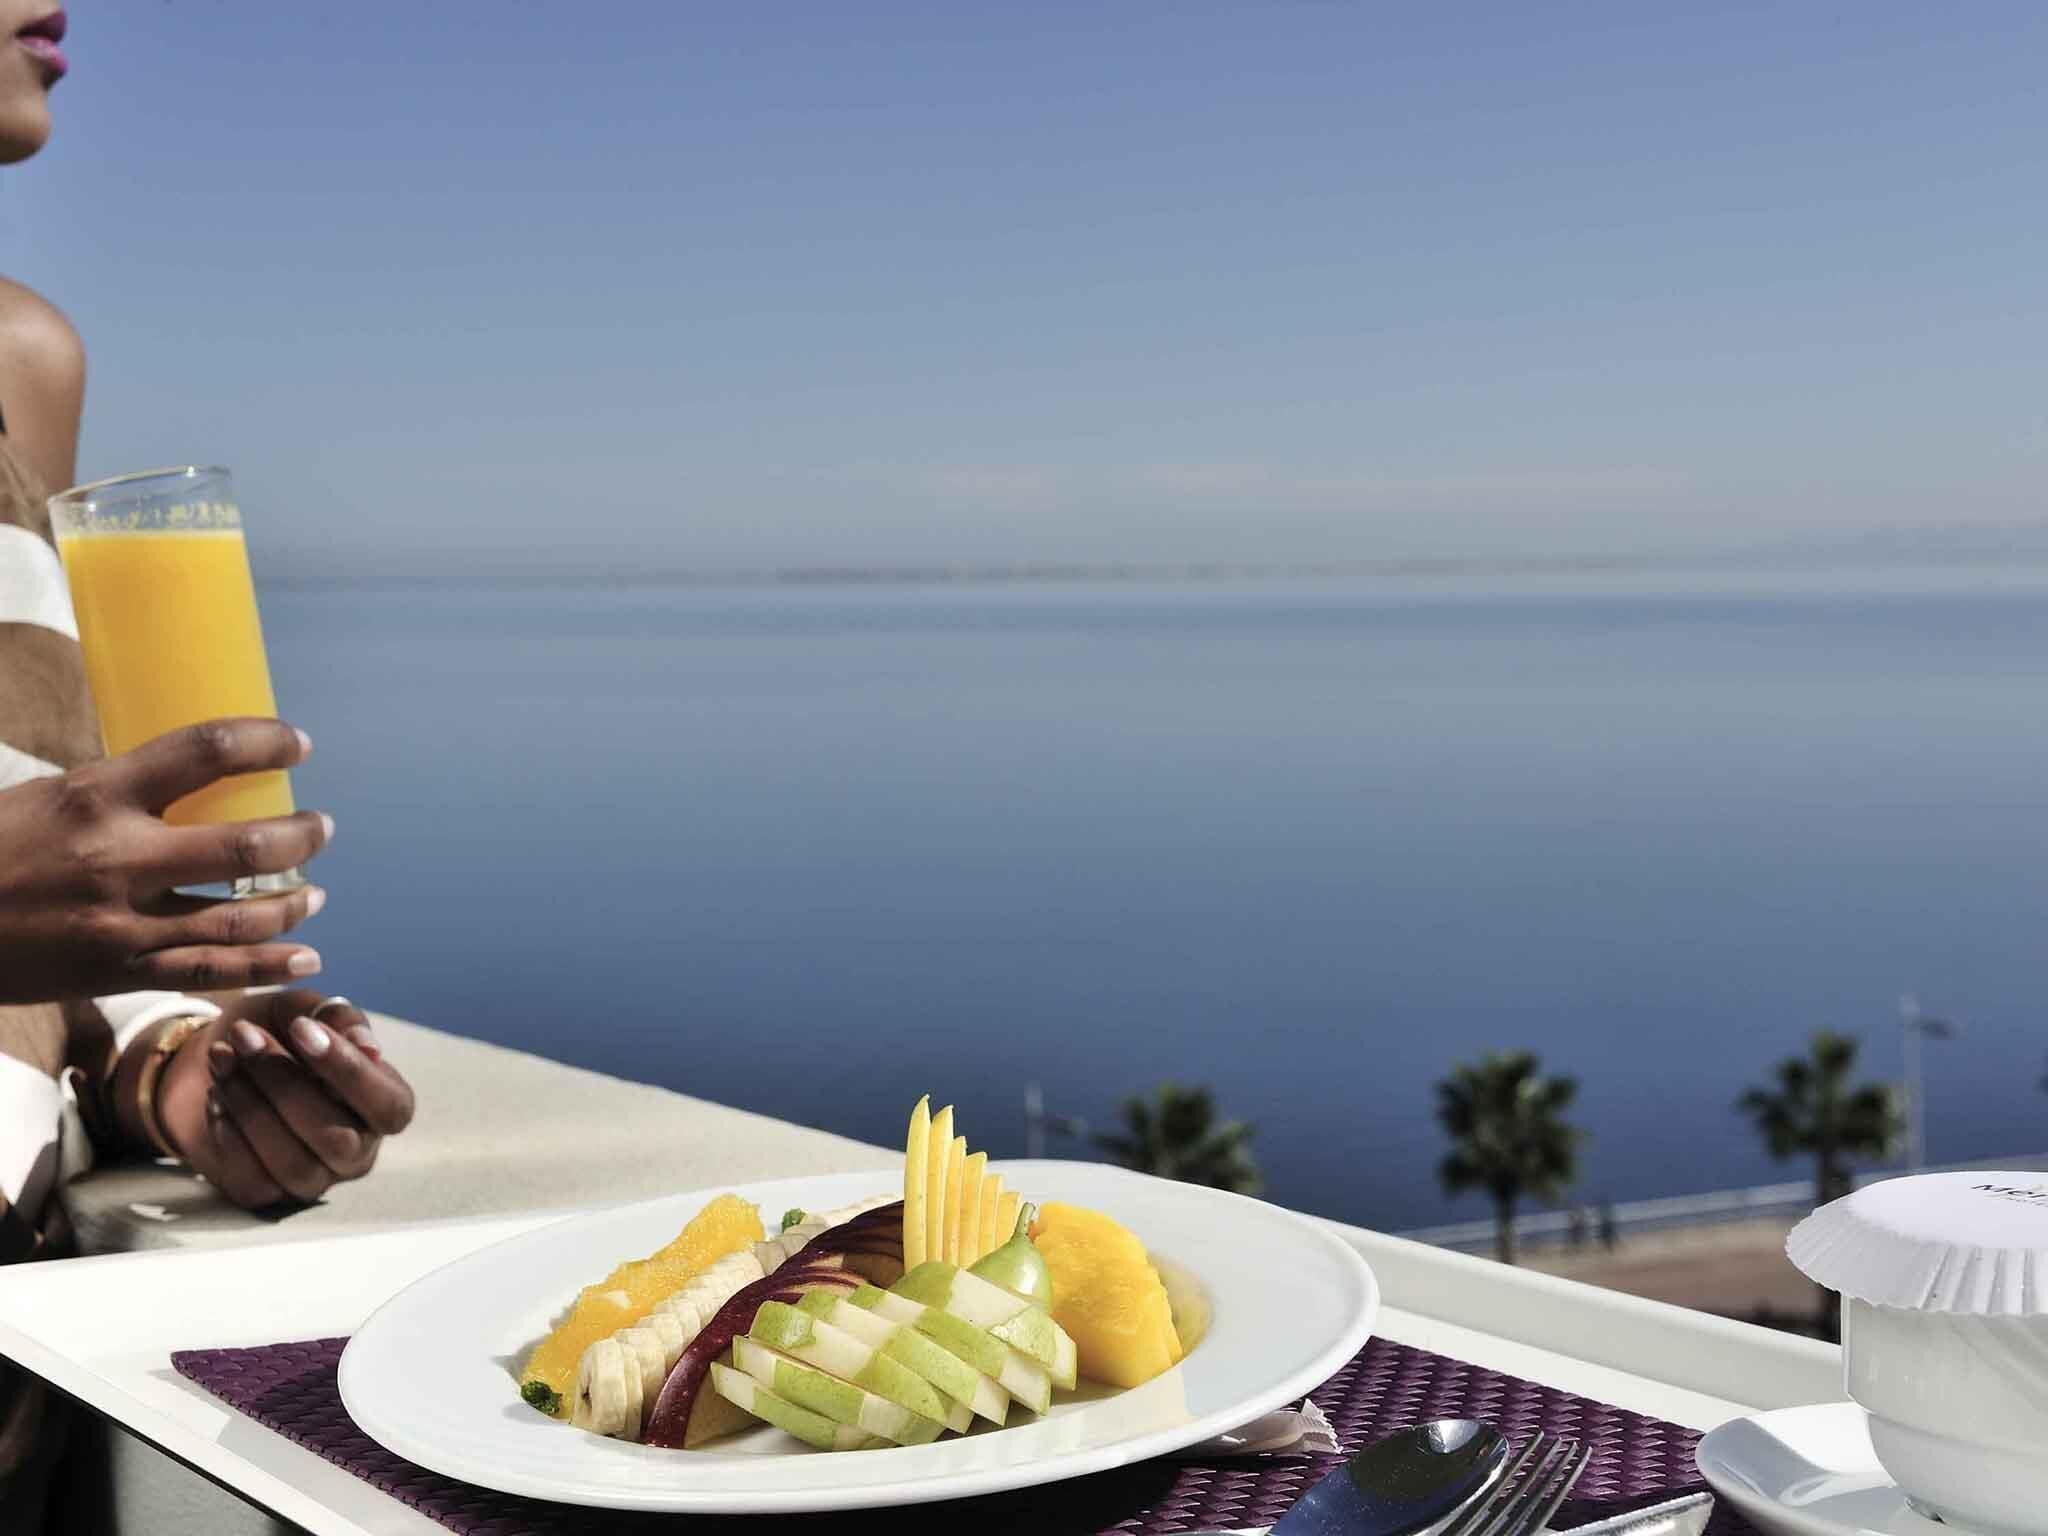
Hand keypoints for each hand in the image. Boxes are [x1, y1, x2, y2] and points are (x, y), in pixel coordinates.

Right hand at [0, 718, 331, 1003]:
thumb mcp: (49, 797)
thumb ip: (119, 792)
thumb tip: (192, 778)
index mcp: (98, 793)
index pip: (206, 750)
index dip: (266, 742)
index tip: (299, 744)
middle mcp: (119, 855)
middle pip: (247, 844)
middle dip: (302, 836)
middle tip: (322, 828)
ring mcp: (122, 921)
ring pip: (241, 916)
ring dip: (294, 904)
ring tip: (316, 893)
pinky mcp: (119, 971)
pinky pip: (211, 971)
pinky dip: (267, 966)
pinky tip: (305, 958)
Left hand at [156, 989, 415, 1208]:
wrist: (215, 1054)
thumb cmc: (275, 1030)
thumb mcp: (306, 1010)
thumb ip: (339, 1019)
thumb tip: (368, 1048)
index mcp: (383, 1106)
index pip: (390, 1107)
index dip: (349, 1072)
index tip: (301, 1028)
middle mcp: (357, 1150)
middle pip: (336, 1139)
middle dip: (284, 1083)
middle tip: (244, 1036)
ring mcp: (313, 1178)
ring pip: (293, 1164)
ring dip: (250, 1105)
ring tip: (221, 1057)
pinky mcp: (266, 1194)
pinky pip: (252, 1180)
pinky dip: (228, 1133)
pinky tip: (216, 1096)